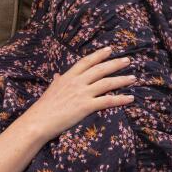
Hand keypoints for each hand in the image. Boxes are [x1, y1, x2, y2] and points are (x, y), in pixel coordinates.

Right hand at [19, 45, 137, 140]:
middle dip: (115, 64)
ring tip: (133, 78)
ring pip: (106, 83)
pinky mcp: (86, 106)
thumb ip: (57, 81)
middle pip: (100, 69)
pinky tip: (130, 98)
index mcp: (68, 77)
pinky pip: (107, 100)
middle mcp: (76, 82)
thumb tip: (58, 75)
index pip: (86, 61)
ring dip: (122, 79)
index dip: (99, 55)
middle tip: (128, 60)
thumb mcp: (50, 90)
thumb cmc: (43, 108)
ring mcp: (82, 93)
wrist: (38, 121)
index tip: (109, 49)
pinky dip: (121, 99)